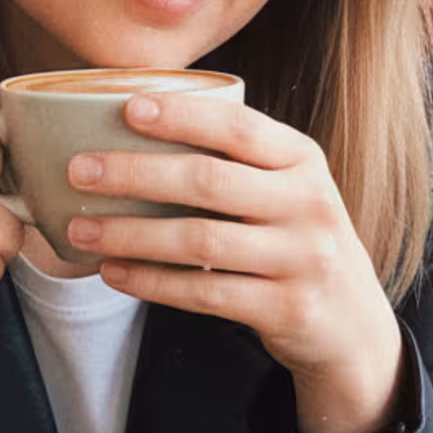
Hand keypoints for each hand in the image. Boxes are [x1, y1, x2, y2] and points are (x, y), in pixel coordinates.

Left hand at [64, 91, 403, 432]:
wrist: (353, 325)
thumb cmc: (296, 241)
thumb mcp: (286, 191)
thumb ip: (235, 163)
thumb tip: (132, 128)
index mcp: (303, 161)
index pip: (238, 127)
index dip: (182, 115)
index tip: (127, 107)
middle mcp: (308, 204)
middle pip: (208, 181)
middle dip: (135, 173)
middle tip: (79, 170)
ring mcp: (300, 259)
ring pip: (199, 241)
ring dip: (130, 234)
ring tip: (79, 229)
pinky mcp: (285, 309)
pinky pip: (203, 293)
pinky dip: (151, 282)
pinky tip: (114, 273)